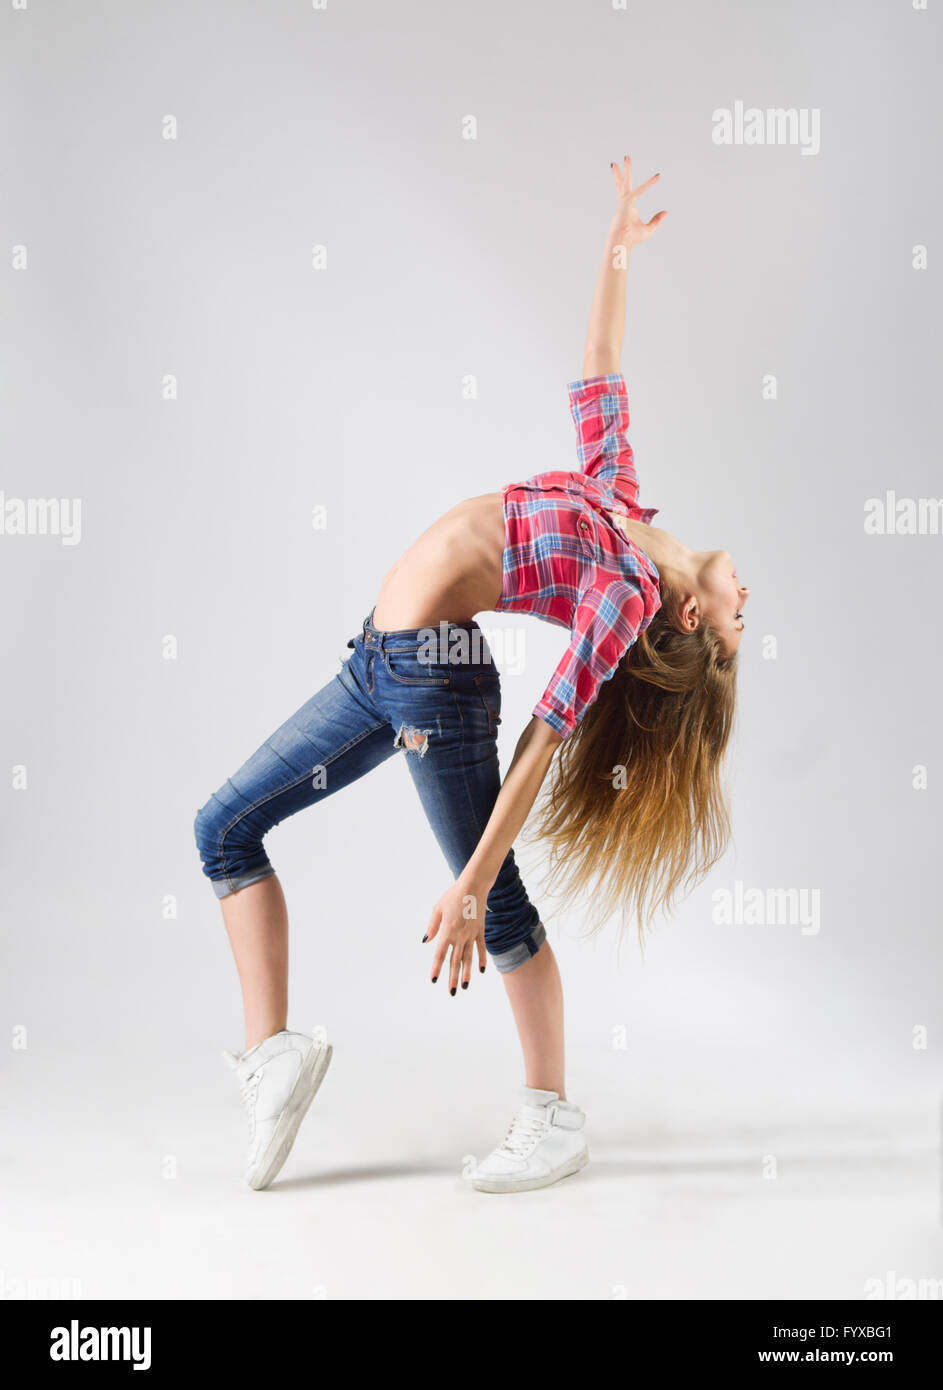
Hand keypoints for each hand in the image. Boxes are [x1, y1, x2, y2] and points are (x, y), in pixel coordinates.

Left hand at [424, 876, 489, 992]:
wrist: (474, 885)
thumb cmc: (453, 895)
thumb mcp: (437, 908)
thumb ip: (432, 927)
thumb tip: (426, 941)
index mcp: (447, 930)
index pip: (440, 953)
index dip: (436, 967)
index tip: (433, 980)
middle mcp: (460, 935)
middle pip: (455, 960)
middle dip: (453, 977)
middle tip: (452, 992)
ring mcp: (472, 934)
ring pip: (468, 957)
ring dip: (467, 973)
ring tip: (465, 987)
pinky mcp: (480, 931)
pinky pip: (481, 948)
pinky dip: (482, 959)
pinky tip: (481, 971)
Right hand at [609, 155, 666, 247]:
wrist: (622, 241)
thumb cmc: (633, 238)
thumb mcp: (649, 229)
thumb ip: (657, 220)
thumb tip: (666, 212)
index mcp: (629, 207)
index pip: (636, 192)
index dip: (647, 184)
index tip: (656, 177)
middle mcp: (625, 202)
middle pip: (623, 183)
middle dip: (624, 172)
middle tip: (625, 158)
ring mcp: (624, 200)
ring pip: (624, 181)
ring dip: (626, 169)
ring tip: (626, 157)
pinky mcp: (626, 201)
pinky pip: (638, 190)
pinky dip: (644, 183)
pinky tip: (650, 175)